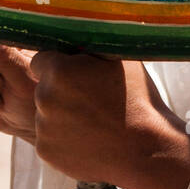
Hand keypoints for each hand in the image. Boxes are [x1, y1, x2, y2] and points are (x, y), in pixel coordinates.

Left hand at [30, 52, 189, 188]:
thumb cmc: (138, 100)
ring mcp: (43, 128)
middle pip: (43, 88)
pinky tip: (89, 139)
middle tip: (89, 100)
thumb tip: (79, 35)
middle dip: (60, 91)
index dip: (60, 66)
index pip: (41, 60)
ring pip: (46, 115)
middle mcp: (43, 98)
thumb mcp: (119, 60)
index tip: (76, 75)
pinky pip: (50, 139)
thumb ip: (92, 47)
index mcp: (59, 71)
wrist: (148, 151)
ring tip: (93, 122)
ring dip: (62, 116)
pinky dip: (64, 139)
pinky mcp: (46, 152)